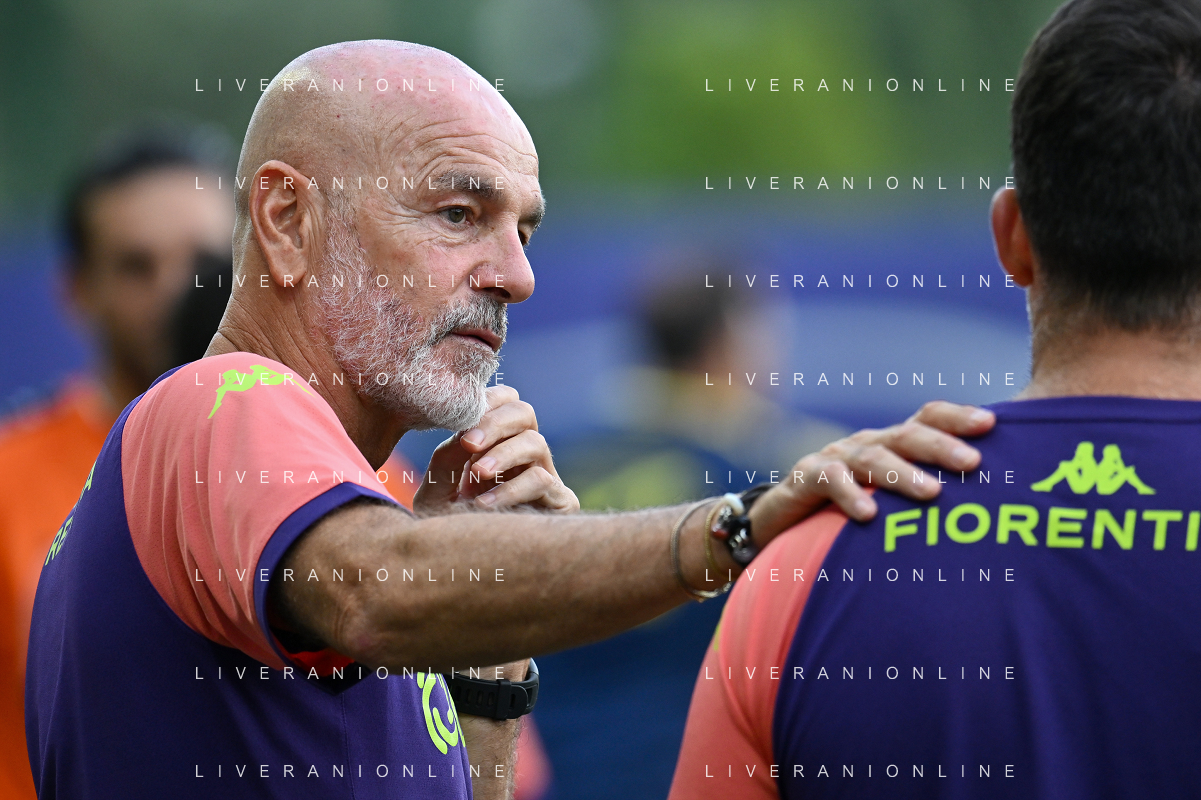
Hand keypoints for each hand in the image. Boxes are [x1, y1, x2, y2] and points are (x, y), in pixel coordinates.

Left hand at [413, 386, 578, 514]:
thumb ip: (447, 459)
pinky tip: (485, 507)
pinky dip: (511, 490)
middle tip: (469, 443)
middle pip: (525, 414)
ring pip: (536, 444)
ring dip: (504, 455)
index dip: (489, 401)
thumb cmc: (447, 529)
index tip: (462, 419)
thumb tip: (466, 434)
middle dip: (495, 423)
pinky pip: (542, 482)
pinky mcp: (560, 504)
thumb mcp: (437, 491)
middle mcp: (524, 456)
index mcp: (497, 442)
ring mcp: (545, 478)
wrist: (461, 573)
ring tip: (476, 476)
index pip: (504, 403)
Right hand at [748, 401, 995, 543]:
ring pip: (873, 458)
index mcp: (892, 444)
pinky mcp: (805, 478)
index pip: (927, 418)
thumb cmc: (848, 514)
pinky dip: (850, 494)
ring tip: (933, 494)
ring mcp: (835, 458)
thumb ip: (928, 497)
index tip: (992, 424)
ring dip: (903, 474)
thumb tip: (990, 508)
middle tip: (973, 463)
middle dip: (941, 446)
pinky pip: (830, 481)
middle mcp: (867, 444)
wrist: (782, 524)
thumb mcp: (890, 500)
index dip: (957, 417)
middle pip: (907, 435)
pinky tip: (869, 515)